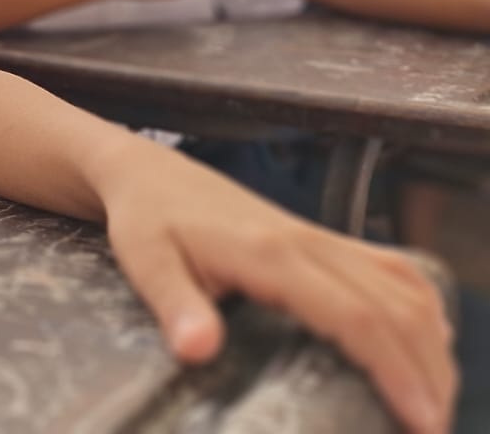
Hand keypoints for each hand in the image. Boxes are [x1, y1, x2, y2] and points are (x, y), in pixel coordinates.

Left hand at [97, 142, 456, 433]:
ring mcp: (319, 237)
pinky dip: (421, 307)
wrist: (147, 172)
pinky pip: (391, 268)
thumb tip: (197, 351)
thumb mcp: (146, 261)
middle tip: (432, 431)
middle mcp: (307, 242)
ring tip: (435, 401)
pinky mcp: (321, 238)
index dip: (395, 370)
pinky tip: (426, 344)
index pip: (354, 316)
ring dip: (432, 345)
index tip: (419, 421)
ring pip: (404, 287)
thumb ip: (174, 305)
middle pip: (397, 308)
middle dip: (428, 373)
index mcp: (270, 253)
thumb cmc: (145, 217)